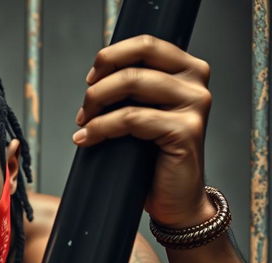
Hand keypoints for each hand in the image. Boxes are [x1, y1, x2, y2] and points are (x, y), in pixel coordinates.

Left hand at [72, 35, 214, 227]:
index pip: (144, 45)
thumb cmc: (155, 162)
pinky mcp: (185, 130)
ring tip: (83, 126)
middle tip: (84, 110)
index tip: (90, 81)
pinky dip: (102, 127)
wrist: (175, 201)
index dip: (110, 58)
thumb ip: (130, 93)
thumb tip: (94, 80)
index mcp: (186, 71)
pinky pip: (131, 118)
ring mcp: (194, 104)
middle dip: (99, 84)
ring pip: (131, 84)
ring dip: (97, 105)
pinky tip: (87, 139)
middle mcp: (195, 82)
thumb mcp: (141, 117)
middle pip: (136, 61)